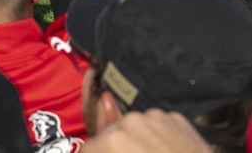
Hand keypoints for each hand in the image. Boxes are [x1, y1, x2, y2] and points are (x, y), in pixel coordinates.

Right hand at [80, 110, 208, 152]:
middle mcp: (133, 120)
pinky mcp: (177, 118)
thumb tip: (93, 140)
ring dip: (135, 143)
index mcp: (115, 140)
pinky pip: (156, 126)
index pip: (90, 148)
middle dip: (113, 151)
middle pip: (109, 135)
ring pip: (133, 128)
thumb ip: (101, 151)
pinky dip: (156, 139)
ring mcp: (158, 116)